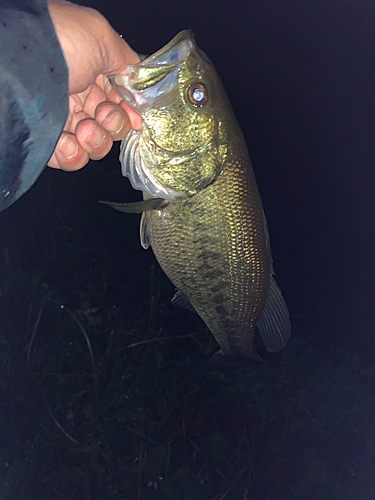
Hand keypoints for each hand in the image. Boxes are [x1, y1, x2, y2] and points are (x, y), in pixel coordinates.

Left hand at [47, 0, 141, 170]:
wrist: (18, 61)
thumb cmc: (58, 41)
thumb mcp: (101, 37)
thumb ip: (127, 62)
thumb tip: (140, 84)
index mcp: (91, 75)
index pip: (119, 103)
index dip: (128, 114)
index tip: (135, 118)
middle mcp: (77, 98)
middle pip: (110, 128)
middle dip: (113, 127)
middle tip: (102, 117)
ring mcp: (61, 120)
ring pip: (93, 147)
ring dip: (95, 143)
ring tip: (83, 131)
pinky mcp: (46, 140)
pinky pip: (68, 158)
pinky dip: (72, 155)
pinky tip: (66, 143)